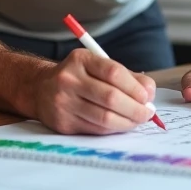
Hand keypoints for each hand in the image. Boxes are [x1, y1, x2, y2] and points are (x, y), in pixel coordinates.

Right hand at [32, 48, 156, 134]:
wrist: (40, 89)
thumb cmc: (78, 77)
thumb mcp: (97, 66)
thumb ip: (126, 77)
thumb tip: (150, 92)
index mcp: (81, 60)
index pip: (113, 72)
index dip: (135, 87)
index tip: (147, 97)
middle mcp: (69, 79)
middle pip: (110, 98)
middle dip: (135, 109)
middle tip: (147, 113)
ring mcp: (63, 102)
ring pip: (104, 118)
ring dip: (127, 122)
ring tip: (137, 120)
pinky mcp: (63, 122)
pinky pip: (96, 129)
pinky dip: (113, 129)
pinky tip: (120, 125)